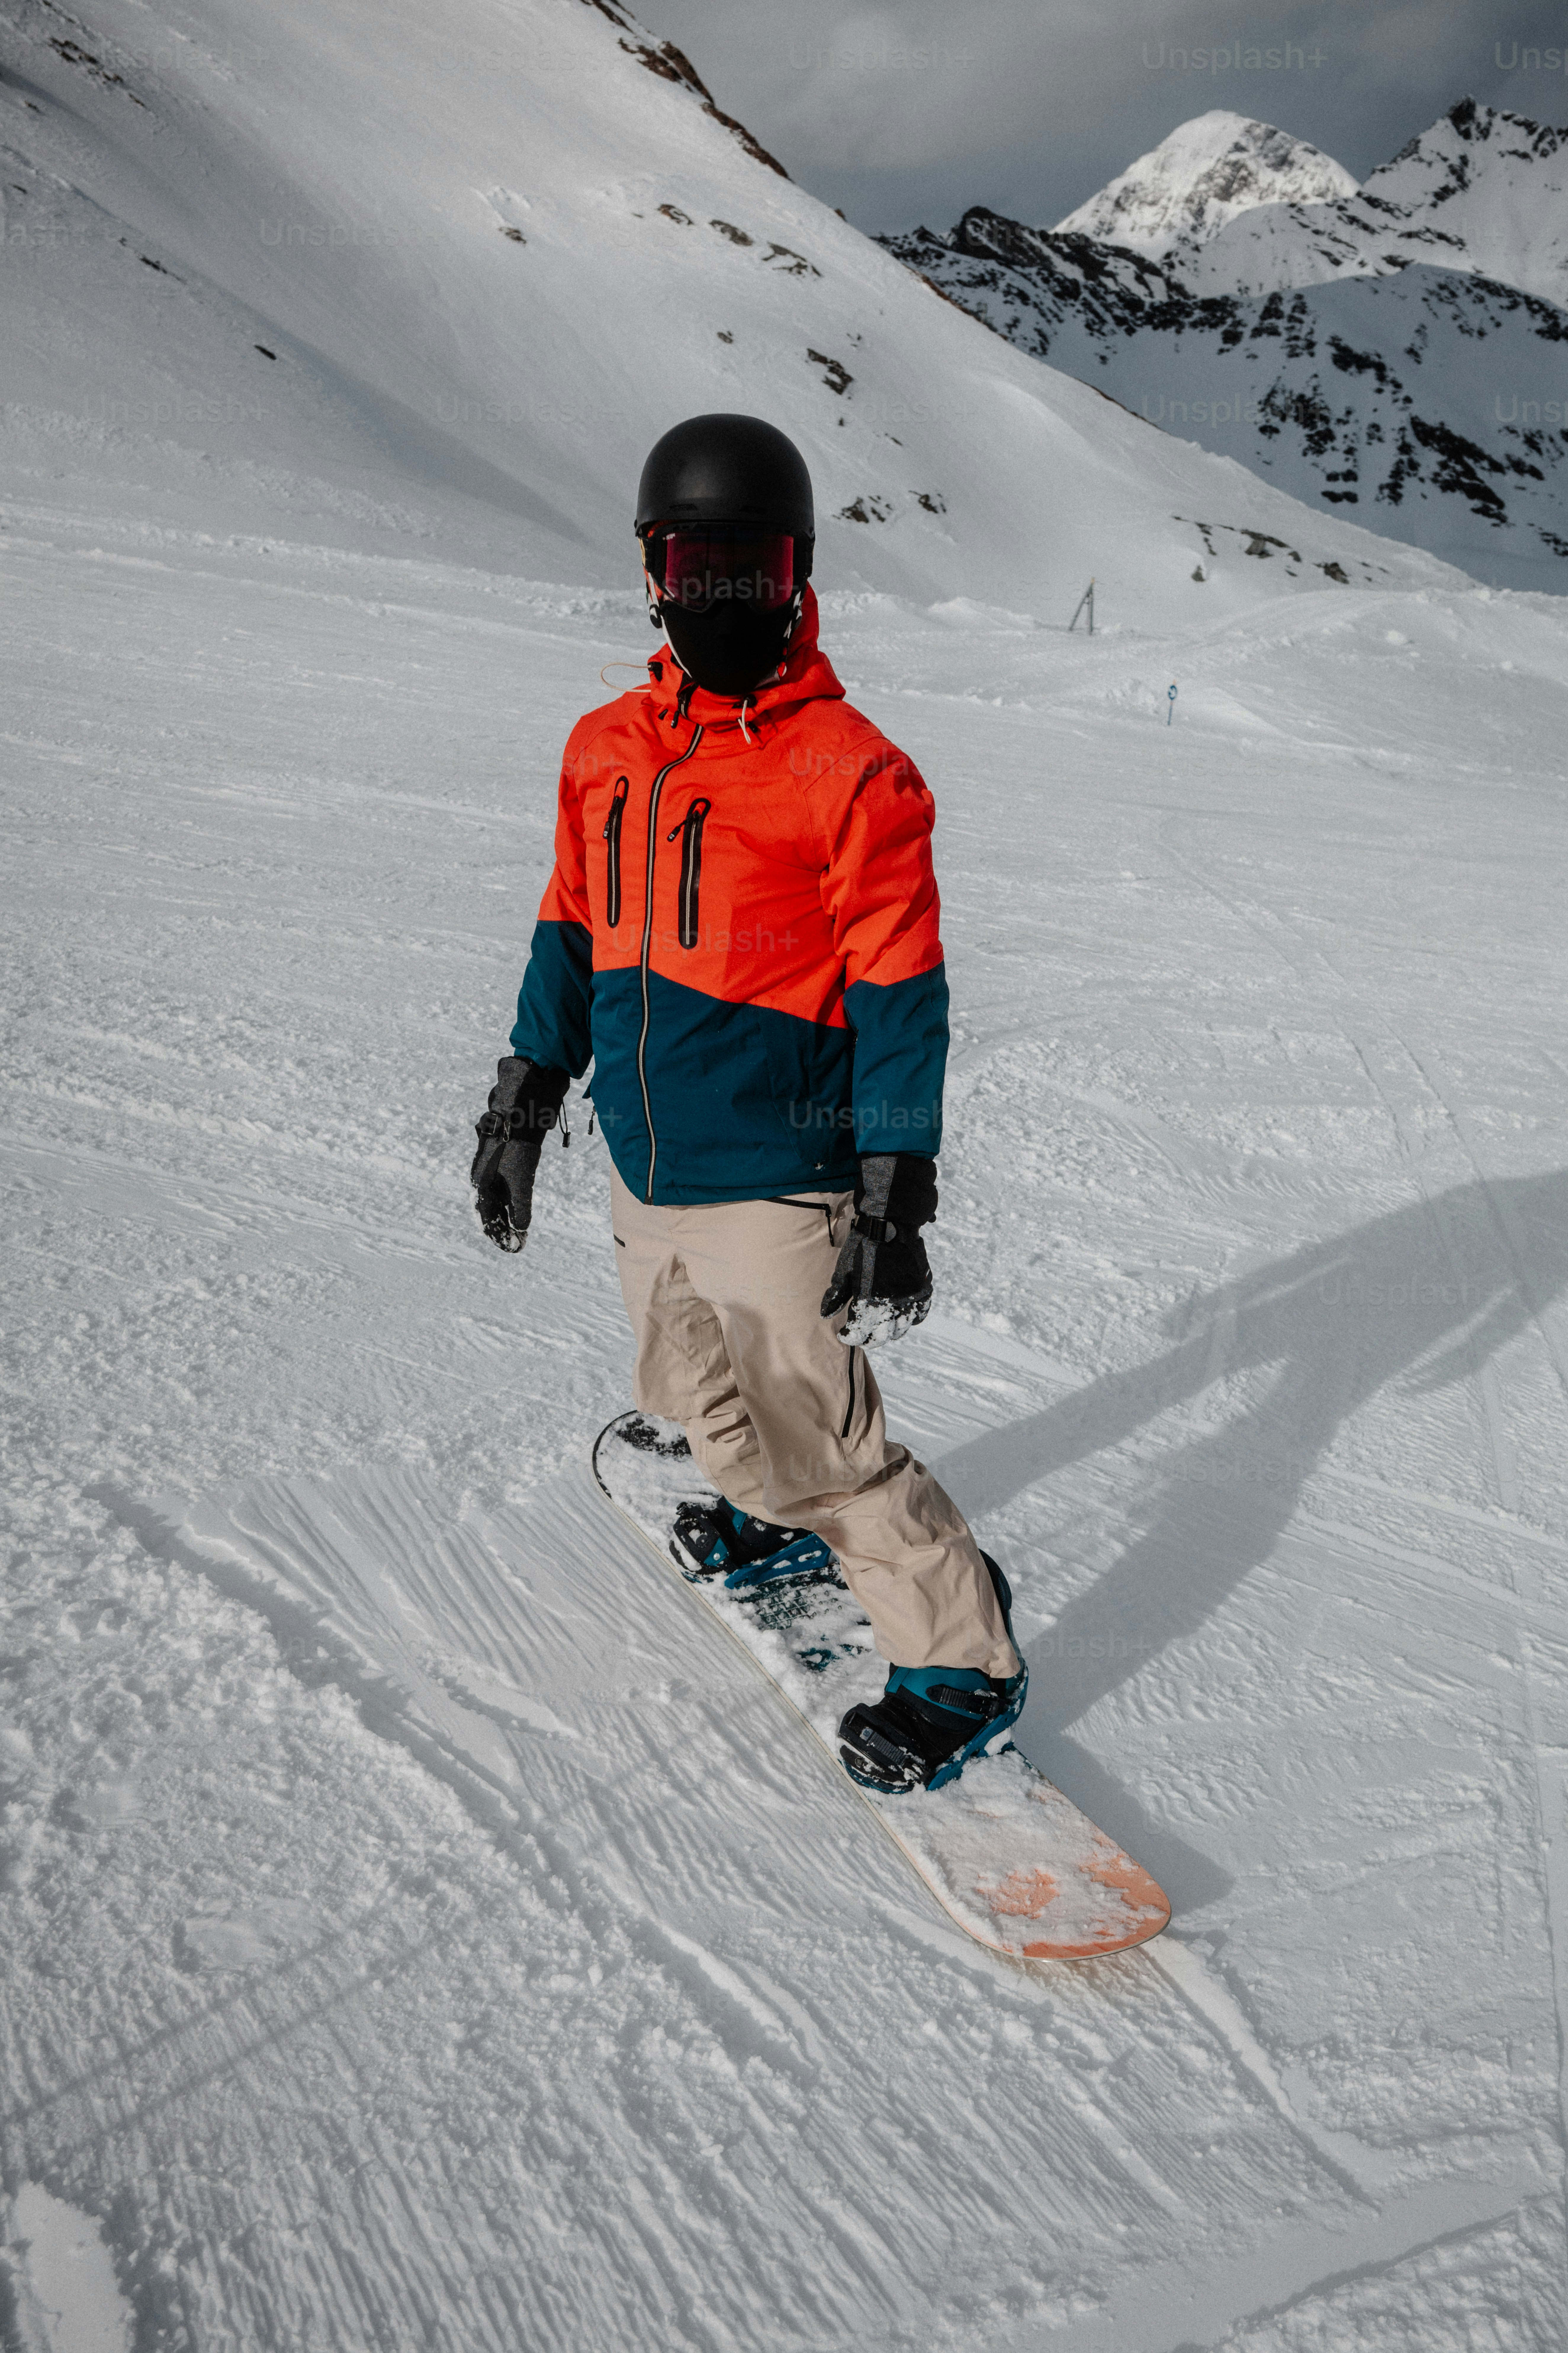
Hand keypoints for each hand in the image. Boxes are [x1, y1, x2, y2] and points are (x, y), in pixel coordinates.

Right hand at [470, 1058, 567, 1251]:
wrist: (523, 1107)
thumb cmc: (517, 1142)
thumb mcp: (522, 1177)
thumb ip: (521, 1204)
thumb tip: (522, 1228)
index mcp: (481, 1180)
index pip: (486, 1215)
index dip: (497, 1233)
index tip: (511, 1248)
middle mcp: (485, 1174)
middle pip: (491, 1207)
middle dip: (502, 1226)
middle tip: (516, 1242)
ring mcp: (495, 1165)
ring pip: (500, 1196)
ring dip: (509, 1214)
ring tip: (520, 1229)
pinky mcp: (508, 1157)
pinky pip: (508, 1184)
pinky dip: (515, 1198)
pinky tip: (521, 1204)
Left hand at [820, 1153, 935, 1346]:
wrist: (890, 1223)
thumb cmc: (861, 1245)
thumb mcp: (842, 1270)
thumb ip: (835, 1296)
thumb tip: (825, 1315)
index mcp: (867, 1301)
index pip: (858, 1332)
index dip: (850, 1336)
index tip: (844, 1334)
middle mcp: (890, 1304)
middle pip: (880, 1335)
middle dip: (869, 1339)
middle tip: (862, 1335)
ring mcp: (909, 1297)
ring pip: (901, 1329)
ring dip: (889, 1333)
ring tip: (881, 1329)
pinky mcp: (921, 1288)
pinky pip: (919, 1314)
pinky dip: (911, 1320)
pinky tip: (902, 1317)